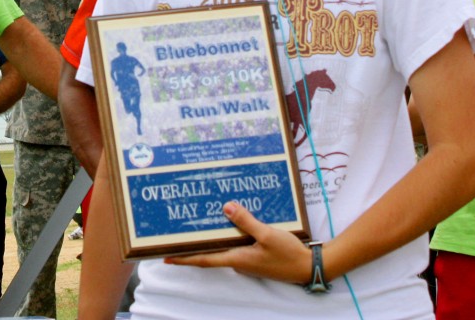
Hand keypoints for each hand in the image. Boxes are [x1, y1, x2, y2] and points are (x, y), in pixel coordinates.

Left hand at [166, 201, 312, 283]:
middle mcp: (238, 261)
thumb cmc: (288, 254)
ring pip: (222, 248)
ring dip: (209, 240)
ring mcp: (246, 259)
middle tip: (174, 237)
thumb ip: (246, 221)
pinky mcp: (255, 256)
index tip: (166, 256)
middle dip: (191, 247)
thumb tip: (226, 207)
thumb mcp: (268, 234)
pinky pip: (235, 245)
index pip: (203, 259)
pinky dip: (226, 237)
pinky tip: (226, 224)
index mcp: (236, 258)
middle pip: (209, 254)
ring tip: (195, 226)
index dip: (184, 258)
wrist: (308, 267)